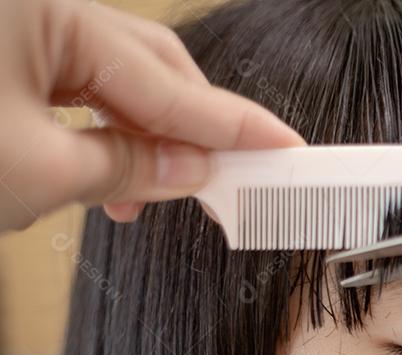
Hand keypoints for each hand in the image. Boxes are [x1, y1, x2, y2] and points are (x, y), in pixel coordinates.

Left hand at [0, 0, 304, 232]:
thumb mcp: (37, 173)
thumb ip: (128, 167)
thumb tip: (193, 170)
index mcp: (45, 10)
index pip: (167, 81)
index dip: (232, 125)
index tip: (285, 148)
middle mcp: (35, 7)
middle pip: (147, 68)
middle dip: (184, 134)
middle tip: (223, 187)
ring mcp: (15, 27)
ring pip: (109, 81)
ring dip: (138, 142)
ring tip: (136, 200)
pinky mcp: (2, 53)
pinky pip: (70, 87)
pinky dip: (97, 132)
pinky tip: (101, 174)